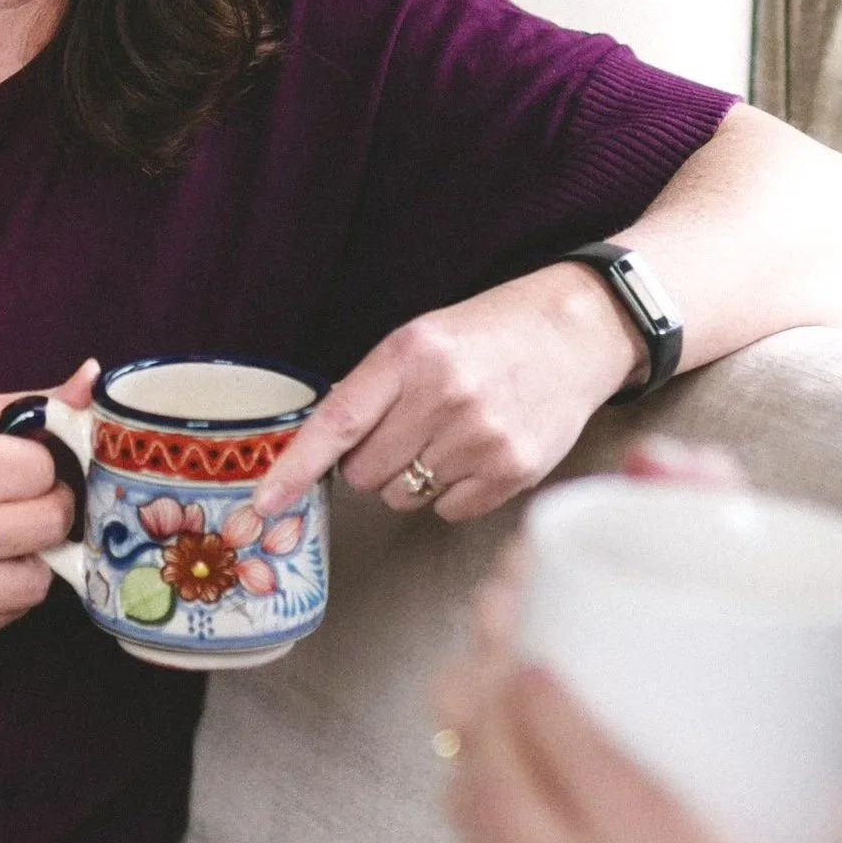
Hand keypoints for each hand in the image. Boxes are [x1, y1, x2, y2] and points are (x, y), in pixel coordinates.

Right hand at [0, 364, 95, 646]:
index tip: (16, 465)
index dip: (38, 463)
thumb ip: (29, 404)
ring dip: (34, 554)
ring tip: (2, 535)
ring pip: (41, 579)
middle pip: (50, 522)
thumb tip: (92, 378)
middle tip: (21, 500)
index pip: (39, 467)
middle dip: (48, 506)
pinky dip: (11, 587)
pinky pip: (16, 611)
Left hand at [255, 265, 635, 525]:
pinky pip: (448, 511)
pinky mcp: (513, 471)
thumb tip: (323, 446)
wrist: (577, 331)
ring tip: (449, 435)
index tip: (264, 502)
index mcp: (410, 355)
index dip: (295, 468)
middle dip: (372, 463)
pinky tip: (476, 452)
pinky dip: (452, 492)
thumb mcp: (423, 338)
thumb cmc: (492, 334)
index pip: (337, 423)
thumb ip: (374, 387)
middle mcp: (444, 397)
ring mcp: (481, 438)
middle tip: (405, 430)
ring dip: (413, 478)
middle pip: (366, 474)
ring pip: (405, 497)